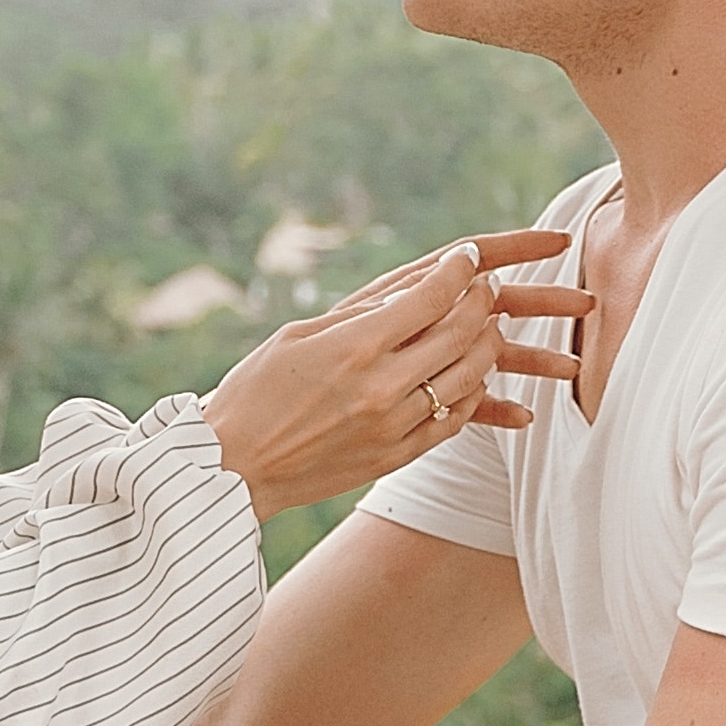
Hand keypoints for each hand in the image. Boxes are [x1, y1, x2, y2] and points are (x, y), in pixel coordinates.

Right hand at [198, 227, 584, 518]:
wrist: (235, 466)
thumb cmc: (256, 391)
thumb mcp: (300, 336)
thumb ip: (360, 316)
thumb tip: (411, 291)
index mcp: (355, 346)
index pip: (432, 296)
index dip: (461, 270)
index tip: (469, 259)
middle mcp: (381, 386)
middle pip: (461, 333)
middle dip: (483, 303)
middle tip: (487, 286)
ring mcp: (394, 425)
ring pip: (468, 377)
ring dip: (488, 346)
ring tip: (490, 326)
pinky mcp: (397, 456)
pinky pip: (454, 420)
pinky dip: (474, 394)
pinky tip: (476, 377)